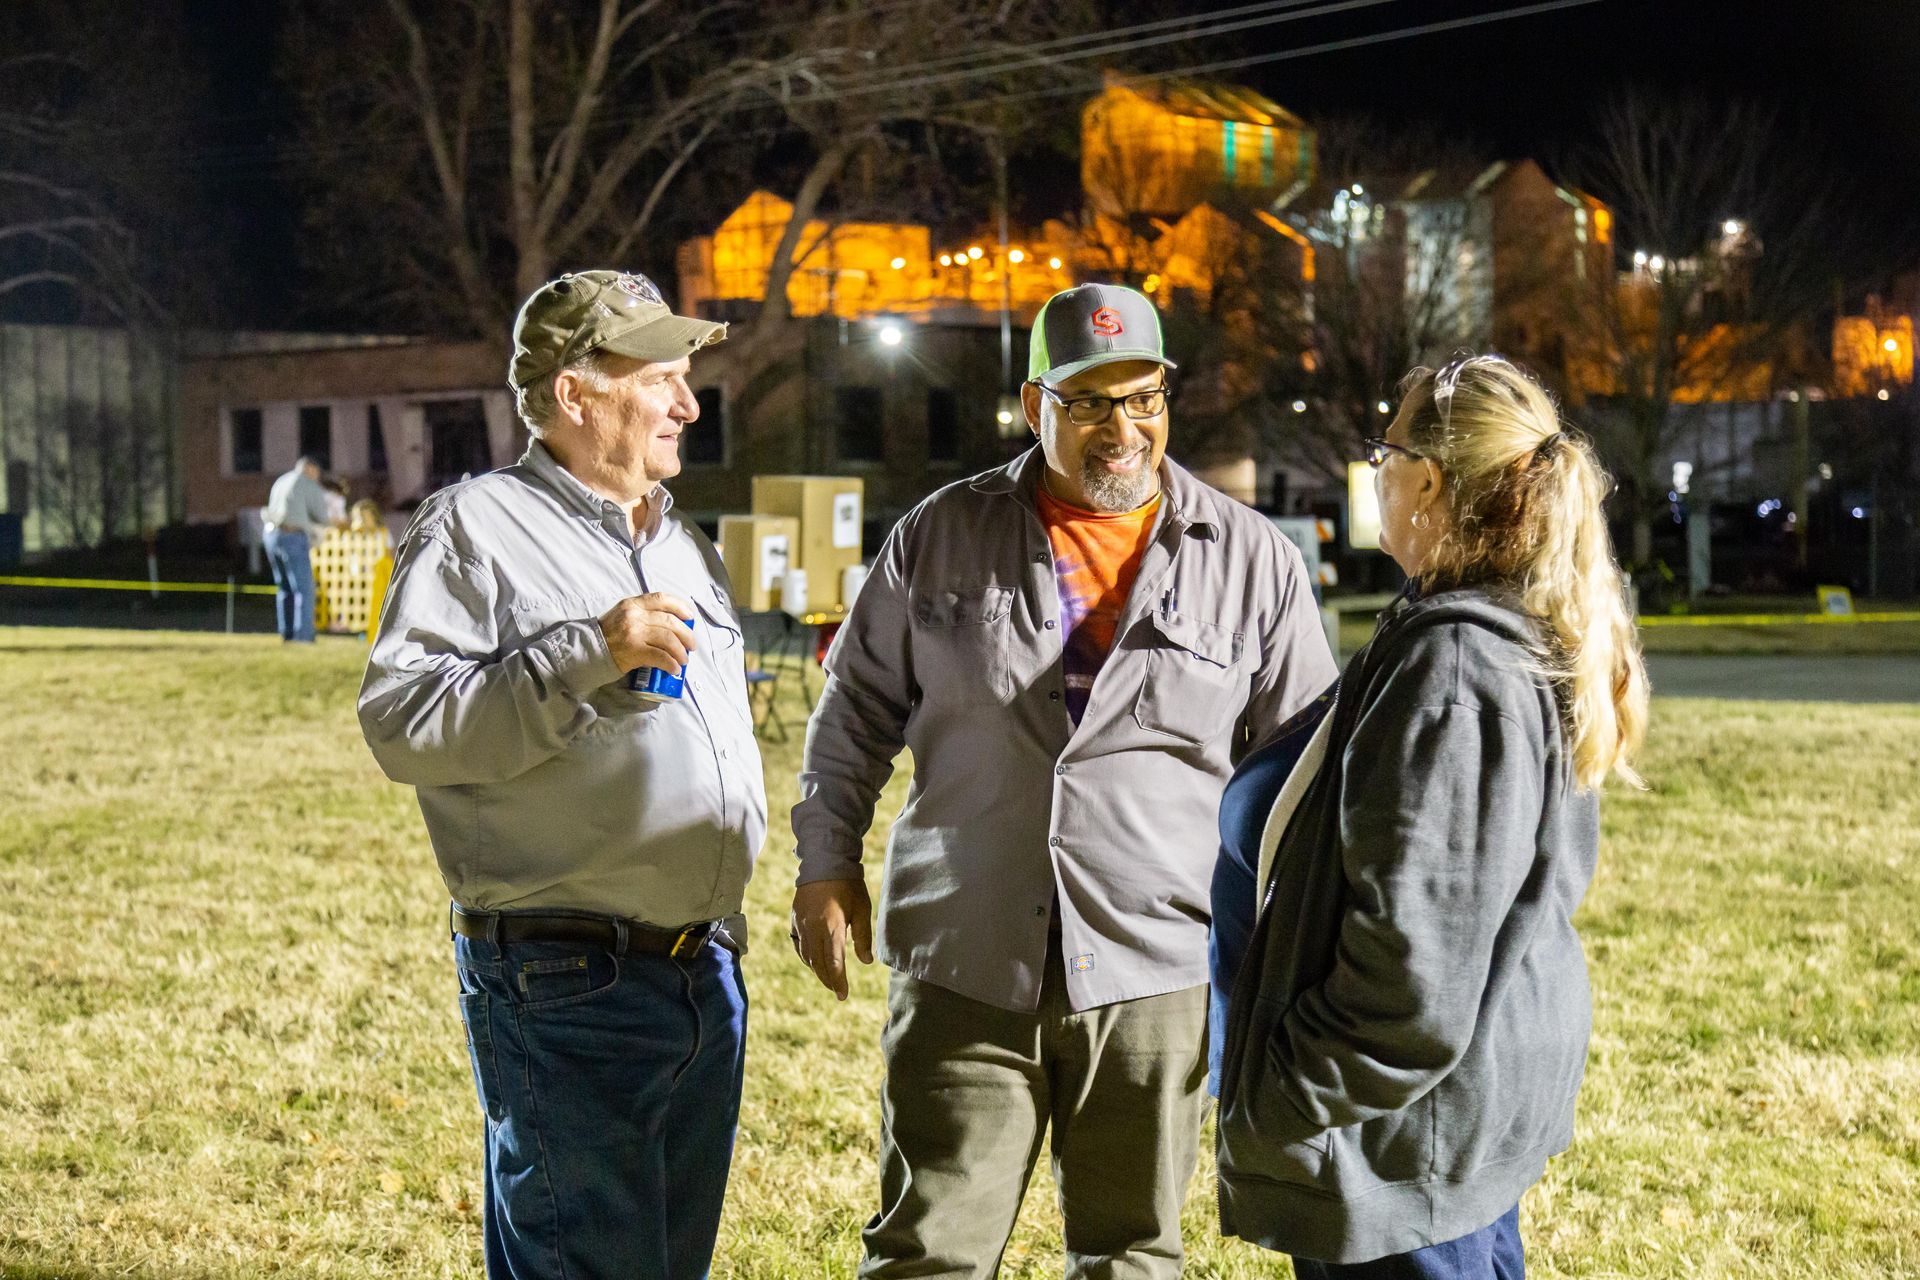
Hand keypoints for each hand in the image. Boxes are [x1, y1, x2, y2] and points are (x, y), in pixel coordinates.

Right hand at [599, 593, 695, 673]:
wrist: (587, 650)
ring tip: (684, 659)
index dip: (680, 607)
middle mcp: (635, 616)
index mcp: (633, 604)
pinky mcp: (634, 651)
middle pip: (670, 621)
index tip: (690, 617)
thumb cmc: (607, 634)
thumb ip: (643, 613)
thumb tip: (672, 623)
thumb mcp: (623, 614)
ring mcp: (635, 633)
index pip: (662, 599)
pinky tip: (674, 668)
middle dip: (686, 634)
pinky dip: (671, 663)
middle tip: (691, 645)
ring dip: (681, 651)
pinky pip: (660, 657)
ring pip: (668, 639)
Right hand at [790, 878, 873, 1000]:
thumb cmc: (848, 886)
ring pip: (807, 955)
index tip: (843, 995)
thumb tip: (866, 962)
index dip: (838, 981)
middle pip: (818, 963)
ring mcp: (801, 924)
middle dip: (828, 979)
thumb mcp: (862, 910)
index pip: (834, 963)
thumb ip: (863, 937)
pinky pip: (798, 944)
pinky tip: (813, 961)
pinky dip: (806, 956)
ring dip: (817, 969)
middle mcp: (813, 929)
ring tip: (828, 978)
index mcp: (832, 928)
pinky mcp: (795, 918)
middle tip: (837, 991)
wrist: (825, 862)